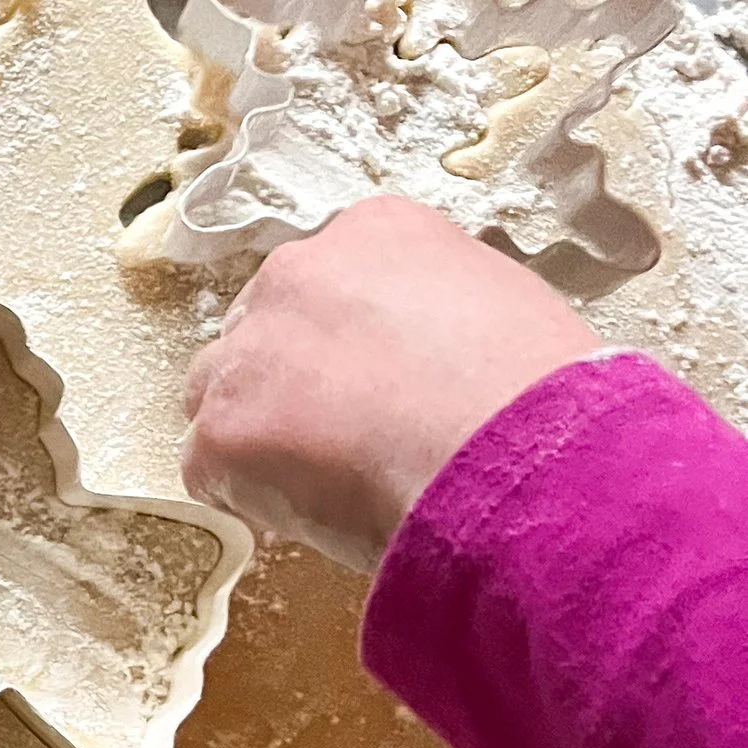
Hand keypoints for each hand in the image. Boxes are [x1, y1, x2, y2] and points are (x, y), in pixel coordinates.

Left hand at [180, 196, 600, 572]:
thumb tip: (420, 360)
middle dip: (288, 382)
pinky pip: (212, 470)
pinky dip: (251, 498)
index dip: (345, 345)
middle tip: (342, 439)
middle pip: (262, 331)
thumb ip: (437, 314)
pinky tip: (314, 515)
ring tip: (327, 482)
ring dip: (258, 436)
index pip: (328, 283)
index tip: (373, 385)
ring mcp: (249, 350)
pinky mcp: (222, 430)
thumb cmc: (537, 394)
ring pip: (221, 394)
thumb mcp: (502, 308)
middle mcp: (297, 272)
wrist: (515, 456)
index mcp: (375, 232)